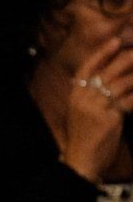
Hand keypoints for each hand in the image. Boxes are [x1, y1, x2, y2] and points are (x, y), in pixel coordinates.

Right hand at [42, 37, 132, 181]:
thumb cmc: (85, 138)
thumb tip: (116, 81)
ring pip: (121, 83)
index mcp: (75, 96)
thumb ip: (95, 97)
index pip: (87, 68)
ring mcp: (96, 108)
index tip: (116, 41)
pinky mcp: (109, 118)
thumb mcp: (84, 113)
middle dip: (126, 59)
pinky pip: (130, 100)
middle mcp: (83, 99)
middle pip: (108, 72)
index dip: (102, 53)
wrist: (82, 161)